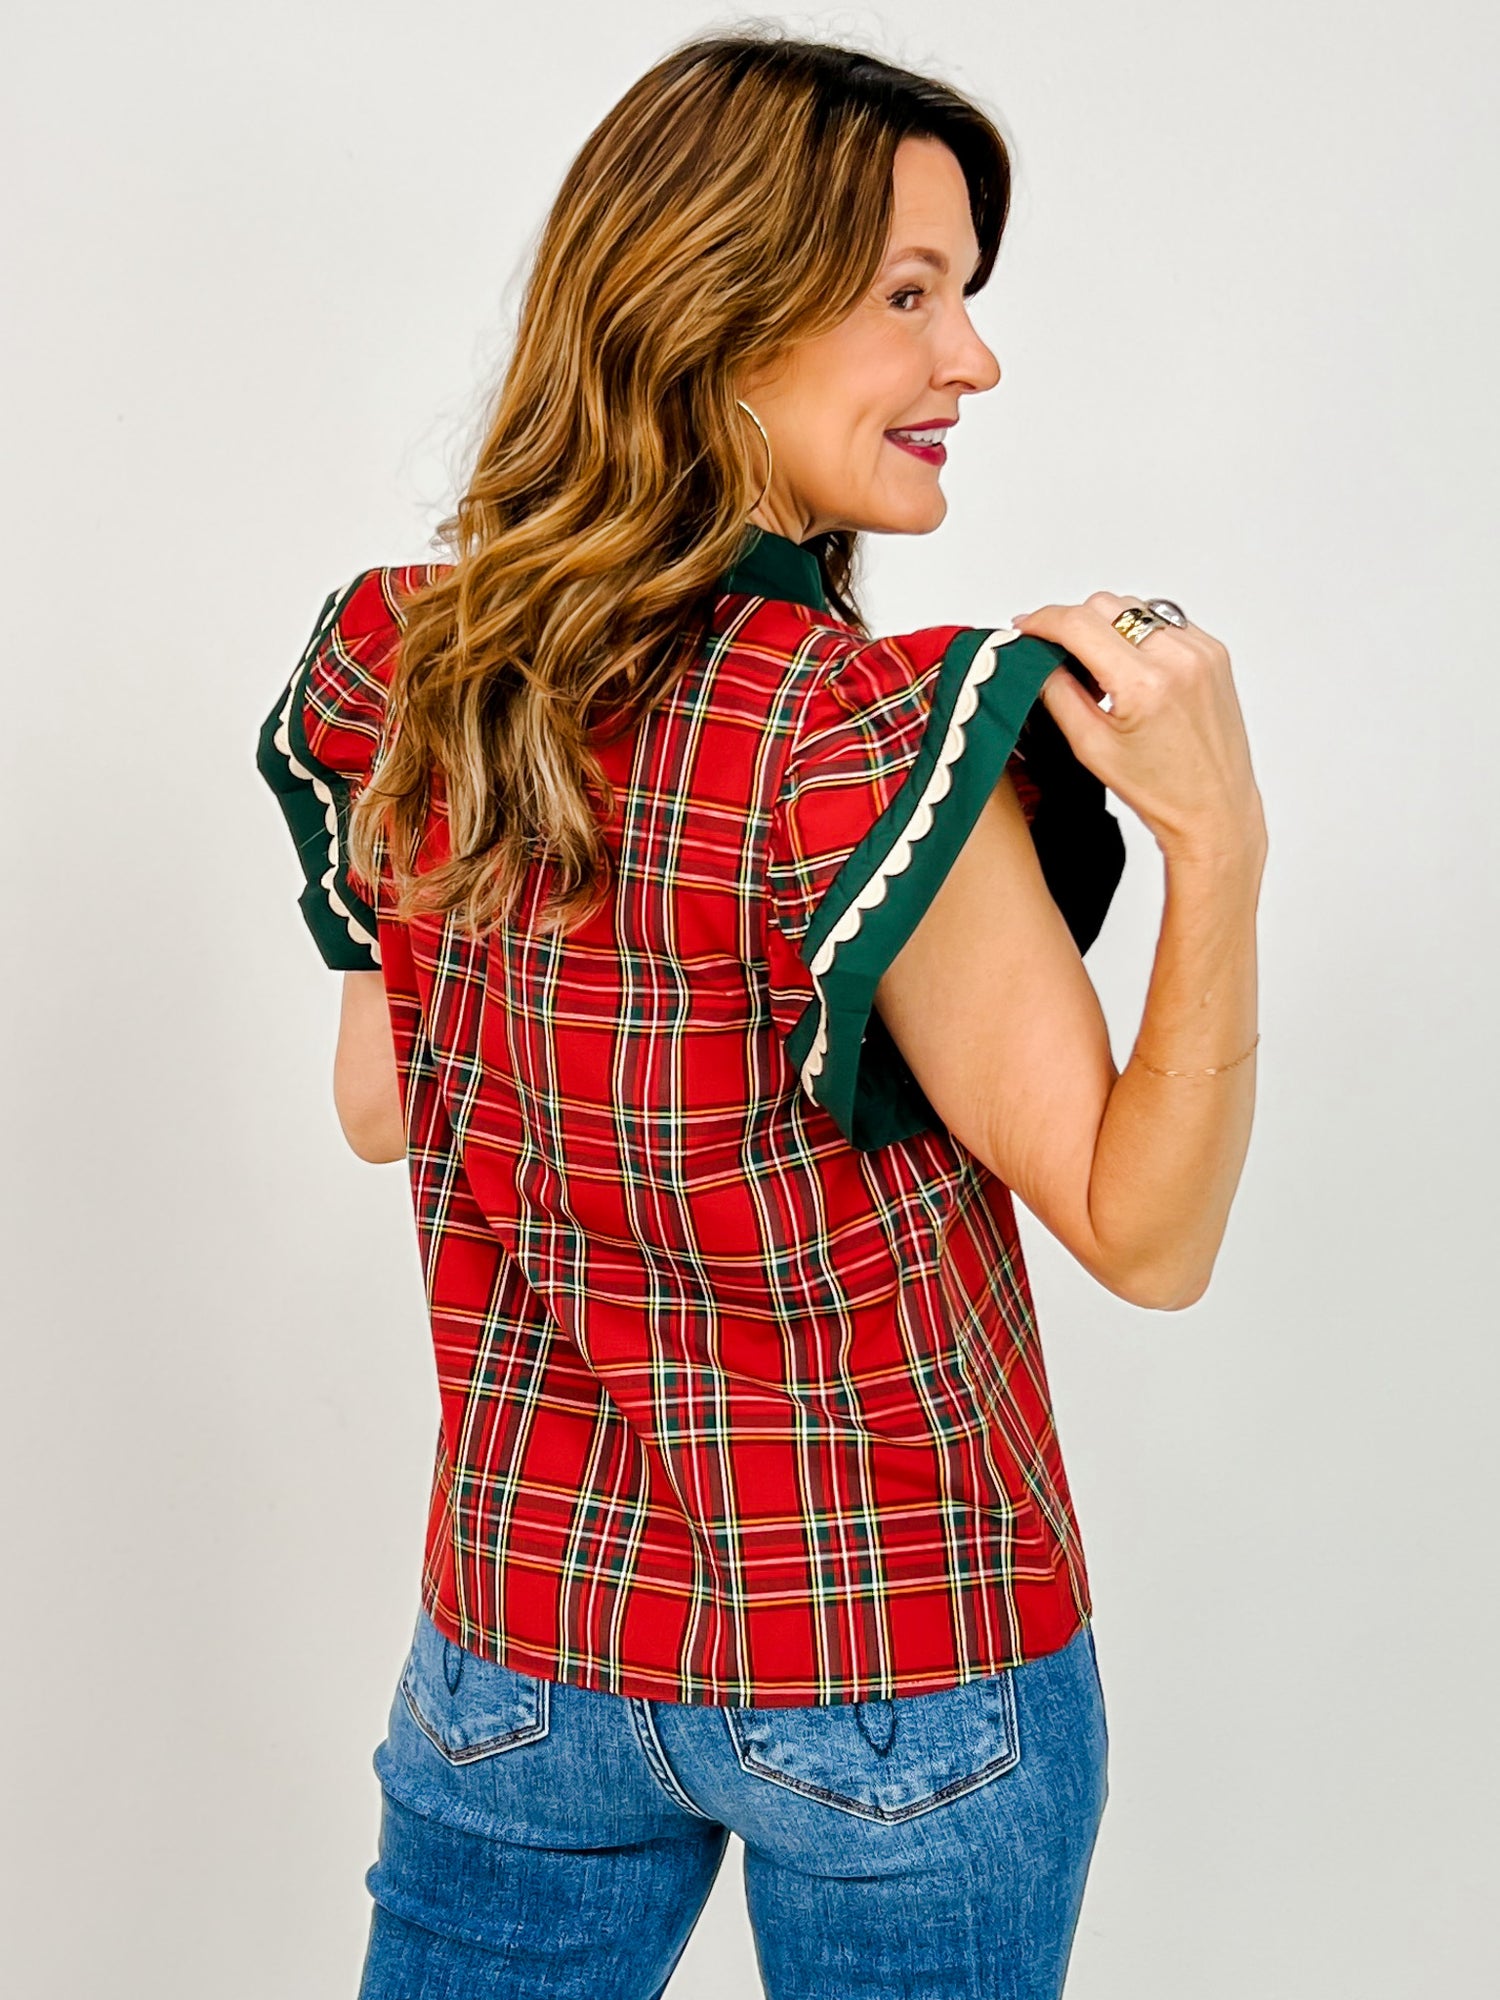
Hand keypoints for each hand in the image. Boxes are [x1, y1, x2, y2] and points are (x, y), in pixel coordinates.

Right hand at [1011, 594, 1266, 865]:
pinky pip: (1164, 620)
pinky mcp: (1214, 651)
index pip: (1079, 623)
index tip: (1025, 627)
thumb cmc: (1160, 789)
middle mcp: (1178, 658)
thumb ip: (1057, 692)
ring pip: (1135, 607)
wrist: (1214, 808)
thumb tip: (1035, 655)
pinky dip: (1140, 636)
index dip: (1043, 620)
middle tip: (1061, 657)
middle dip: (1075, 624)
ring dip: (1108, 627)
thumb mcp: (1090, 746)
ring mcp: (1201, 650)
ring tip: (1103, 670)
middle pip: (1105, 605)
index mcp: (1144, 684)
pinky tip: (1134, 670)